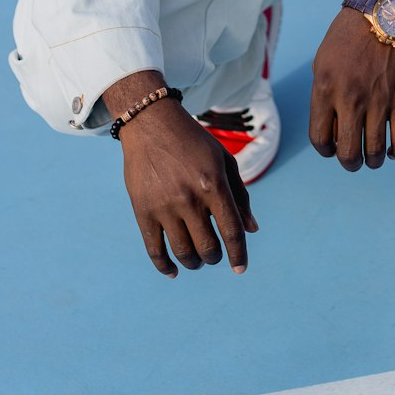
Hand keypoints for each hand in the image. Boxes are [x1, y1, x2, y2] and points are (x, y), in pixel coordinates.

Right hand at [119, 99, 257, 276]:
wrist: (152, 123)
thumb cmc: (193, 141)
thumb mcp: (224, 160)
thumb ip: (240, 195)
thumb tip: (251, 230)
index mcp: (213, 184)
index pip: (232, 231)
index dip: (239, 255)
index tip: (240, 269)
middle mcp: (189, 198)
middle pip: (208, 247)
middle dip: (216, 257)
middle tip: (215, 255)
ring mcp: (164, 206)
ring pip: (183, 252)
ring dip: (194, 262)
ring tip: (198, 259)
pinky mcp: (143, 210)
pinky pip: (154, 249)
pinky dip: (164, 266)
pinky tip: (173, 271)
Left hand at [309, 8, 394, 169]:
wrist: (382, 14)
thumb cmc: (348, 38)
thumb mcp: (322, 62)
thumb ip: (323, 96)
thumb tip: (331, 129)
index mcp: (325, 89)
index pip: (320, 139)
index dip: (325, 151)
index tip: (332, 147)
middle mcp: (350, 99)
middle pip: (348, 154)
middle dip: (350, 163)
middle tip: (354, 158)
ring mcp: (378, 101)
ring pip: (375, 152)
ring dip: (373, 160)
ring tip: (373, 155)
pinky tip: (392, 148)